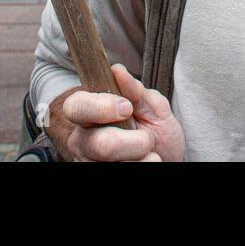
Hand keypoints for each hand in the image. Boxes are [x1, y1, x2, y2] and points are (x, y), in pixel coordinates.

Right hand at [47, 63, 184, 161]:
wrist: (168, 161)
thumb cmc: (157, 133)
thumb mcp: (153, 108)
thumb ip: (136, 91)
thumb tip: (117, 70)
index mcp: (89, 114)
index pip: (76, 106)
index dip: (101, 107)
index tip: (127, 108)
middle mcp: (83, 140)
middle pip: (100, 144)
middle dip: (135, 143)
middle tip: (147, 139)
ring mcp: (89, 163)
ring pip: (114, 164)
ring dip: (142, 159)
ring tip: (148, 153)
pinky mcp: (96, 174)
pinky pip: (123, 174)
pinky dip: (143, 167)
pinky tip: (144, 163)